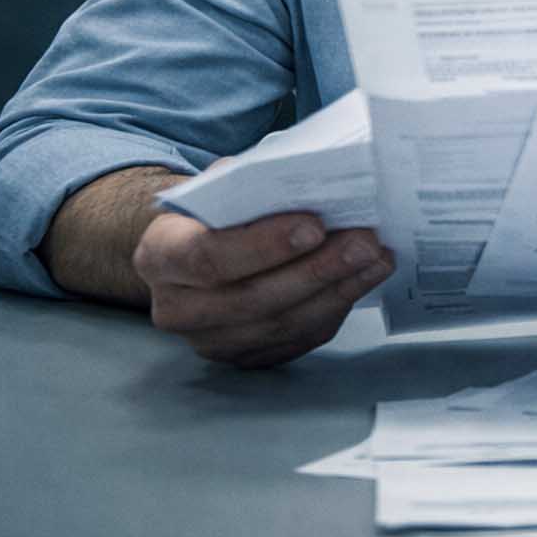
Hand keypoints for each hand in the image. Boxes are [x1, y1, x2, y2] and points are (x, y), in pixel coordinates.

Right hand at [131, 210, 392, 368]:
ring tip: (377, 258)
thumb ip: (252, 185)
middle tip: (366, 242)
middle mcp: (175, 308)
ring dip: (337, 290)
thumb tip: (314, 179)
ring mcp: (209, 340)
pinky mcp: (244, 357)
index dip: (264, 245)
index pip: (207, 256)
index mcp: (159, 255)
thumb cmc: (217, 211)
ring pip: (280, 324)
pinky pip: (296, 340)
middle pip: (251, 298)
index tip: (316, 225)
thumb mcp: (221, 186)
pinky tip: (363, 280)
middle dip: (316, 269)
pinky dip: (335, 309)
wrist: (198, 251)